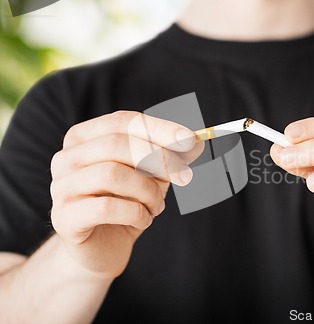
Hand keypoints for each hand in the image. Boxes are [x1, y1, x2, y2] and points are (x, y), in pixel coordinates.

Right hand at [50, 111, 203, 278]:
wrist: (103, 248)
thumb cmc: (127, 202)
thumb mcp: (154, 174)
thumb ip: (173, 156)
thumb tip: (196, 142)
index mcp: (85, 137)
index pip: (124, 122)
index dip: (159, 128)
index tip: (191, 140)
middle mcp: (66, 157)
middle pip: (116, 144)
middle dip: (159, 159)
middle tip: (186, 178)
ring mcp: (60, 187)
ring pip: (111, 174)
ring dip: (148, 191)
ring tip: (158, 206)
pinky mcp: (64, 217)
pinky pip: (106, 207)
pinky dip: (136, 213)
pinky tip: (143, 220)